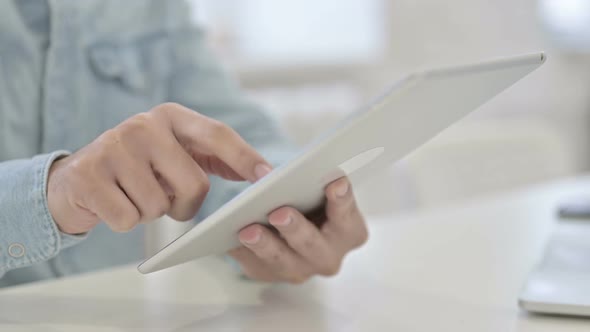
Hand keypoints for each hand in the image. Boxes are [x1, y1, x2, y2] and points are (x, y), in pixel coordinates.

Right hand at [48, 103, 270, 233]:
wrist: (75, 179)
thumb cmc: (137, 169)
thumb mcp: (173, 154)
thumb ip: (213, 157)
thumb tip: (261, 171)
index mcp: (170, 116)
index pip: (217, 135)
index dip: (245, 157)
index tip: (268, 176)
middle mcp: (143, 125)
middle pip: (194, 184)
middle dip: (185, 204)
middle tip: (165, 197)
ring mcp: (114, 146)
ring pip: (159, 207)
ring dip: (150, 212)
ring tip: (132, 194)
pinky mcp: (88, 174)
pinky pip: (128, 219)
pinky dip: (124, 221)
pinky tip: (112, 202)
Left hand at [228, 177, 367, 283]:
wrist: (291, 217)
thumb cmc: (309, 198)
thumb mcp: (317, 186)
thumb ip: (316, 180)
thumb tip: (296, 171)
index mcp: (349, 232)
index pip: (348, 216)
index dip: (342, 200)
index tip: (335, 183)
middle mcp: (328, 256)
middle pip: (314, 246)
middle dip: (296, 229)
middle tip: (280, 213)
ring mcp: (299, 269)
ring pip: (281, 261)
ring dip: (265, 245)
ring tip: (247, 230)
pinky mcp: (269, 273)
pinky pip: (254, 265)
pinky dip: (243, 252)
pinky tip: (230, 237)